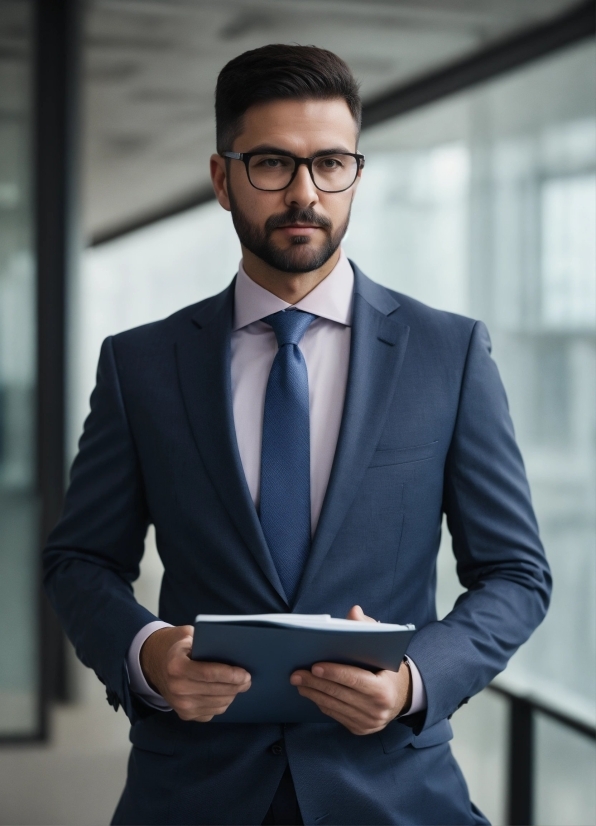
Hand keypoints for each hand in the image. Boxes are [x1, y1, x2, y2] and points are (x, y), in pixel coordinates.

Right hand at [140, 625, 250, 721]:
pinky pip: (212, 712)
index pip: (209, 674)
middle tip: (248, 679)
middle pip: (216, 691)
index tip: (246, 674)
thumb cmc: (178, 646)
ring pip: (217, 704)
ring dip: (232, 695)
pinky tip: (226, 692)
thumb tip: (234, 647)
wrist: (155, 664)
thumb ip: (206, 640)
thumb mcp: (187, 635)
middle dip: (236, 686)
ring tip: (240, 684)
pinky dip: (223, 703)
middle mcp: (176, 688)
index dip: (230, 675)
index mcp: (176, 666)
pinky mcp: (185, 715)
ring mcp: (180, 705)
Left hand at [289, 605, 411, 734]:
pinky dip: (321, 703)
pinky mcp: (360, 729)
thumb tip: (354, 611)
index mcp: (384, 689)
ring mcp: (368, 722)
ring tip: (298, 682)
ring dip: (314, 694)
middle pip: (340, 694)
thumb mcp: (382, 645)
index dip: (334, 673)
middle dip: (315, 683)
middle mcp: (377, 710)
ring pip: (334, 706)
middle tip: (296, 674)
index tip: (314, 666)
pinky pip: (336, 715)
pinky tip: (311, 692)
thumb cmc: (385, 665)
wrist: (400, 695)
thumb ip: (367, 628)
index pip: (355, 680)